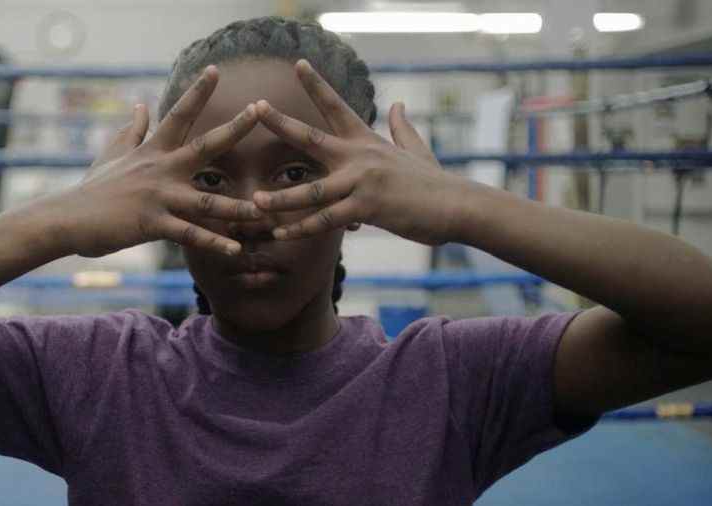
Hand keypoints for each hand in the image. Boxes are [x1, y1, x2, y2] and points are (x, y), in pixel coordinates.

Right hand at [59, 66, 261, 257]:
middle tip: (260, 110)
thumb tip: (141, 104)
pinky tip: (236, 249)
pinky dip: (214, 243)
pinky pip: (190, 235)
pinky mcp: (152, 224)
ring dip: (238, 207)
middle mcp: (160, 169)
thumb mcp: (112, 154)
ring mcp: (158, 197)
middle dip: (234, 128)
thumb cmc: (93, 188)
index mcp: (152, 151)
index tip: (216, 69)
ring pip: (207, 201)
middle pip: (204, 145)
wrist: (67, 218)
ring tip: (265, 209)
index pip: (178, 114)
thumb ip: (132, 130)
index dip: (197, 92)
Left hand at [252, 60, 471, 245]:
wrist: (457, 206)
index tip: (298, 64)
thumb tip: (399, 104)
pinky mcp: (368, 207)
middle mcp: (359, 156)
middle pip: (312, 137)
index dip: (317, 85)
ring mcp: (362, 181)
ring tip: (254, 201)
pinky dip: (303, 229)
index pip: (337, 107)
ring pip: (312, 191)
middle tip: (255, 108)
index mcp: (366, 141)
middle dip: (281, 123)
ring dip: (282, 198)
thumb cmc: (434, 182)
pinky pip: (327, 221)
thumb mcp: (416, 149)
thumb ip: (401, 127)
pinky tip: (281, 235)